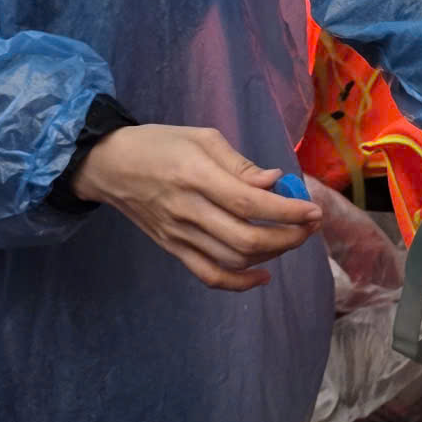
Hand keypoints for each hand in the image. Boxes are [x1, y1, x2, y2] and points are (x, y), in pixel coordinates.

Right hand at [72, 124, 319, 289]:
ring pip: (233, 260)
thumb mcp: (201, 138)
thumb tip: (274, 182)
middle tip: (310, 225)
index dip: (287, 211)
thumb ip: (239, 164)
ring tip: (291, 238)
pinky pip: (209, 275)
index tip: (313, 210)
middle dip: (288, 236)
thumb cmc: (158, 144)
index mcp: (196, 176)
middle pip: (246, 239)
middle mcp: (188, 210)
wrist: (108, 166)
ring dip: (271, 254)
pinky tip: (263, 275)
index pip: (249, 203)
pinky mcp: (173, 249)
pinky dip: (239, 282)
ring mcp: (179, 235)